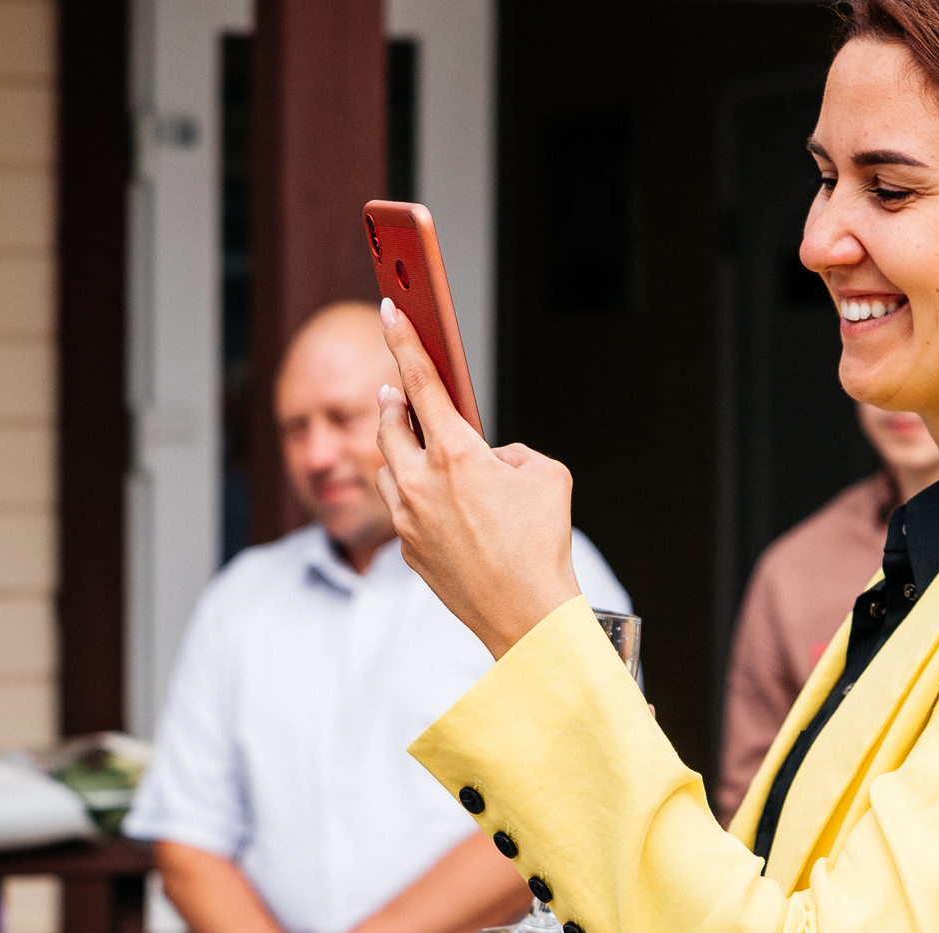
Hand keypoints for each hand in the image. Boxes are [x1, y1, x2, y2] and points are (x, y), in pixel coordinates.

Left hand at [372, 299, 582, 657]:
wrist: (526, 616)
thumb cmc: (543, 544)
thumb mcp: (548, 475)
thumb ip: (513, 451)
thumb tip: (490, 457)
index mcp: (456, 455)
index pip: (421, 382)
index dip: (403, 339)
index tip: (390, 309)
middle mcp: (422, 484)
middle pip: (389, 425)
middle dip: (394, 403)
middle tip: (398, 391)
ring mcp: (409, 520)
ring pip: (390, 470)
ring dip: (400, 452)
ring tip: (418, 446)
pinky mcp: (408, 551)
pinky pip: (404, 511)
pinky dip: (416, 497)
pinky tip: (441, 503)